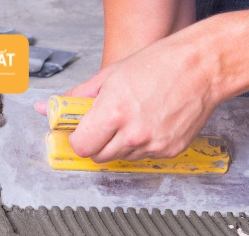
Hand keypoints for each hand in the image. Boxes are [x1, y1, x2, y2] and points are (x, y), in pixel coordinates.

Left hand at [34, 34, 218, 162]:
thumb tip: (47, 108)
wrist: (201, 69)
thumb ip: (79, 97)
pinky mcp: (169, 151)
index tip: (82, 133)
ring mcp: (152, 145)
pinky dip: (145, 145)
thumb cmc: (160, 64)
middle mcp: (132, 133)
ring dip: (122, 145)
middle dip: (98, 144)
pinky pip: (146, 157)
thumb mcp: (112, 75)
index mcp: (113, 111)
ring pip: (123, 158)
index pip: (82, 146)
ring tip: (135, 119)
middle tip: (107, 126)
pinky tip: (153, 123)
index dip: (79, 140)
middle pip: (100, 157)